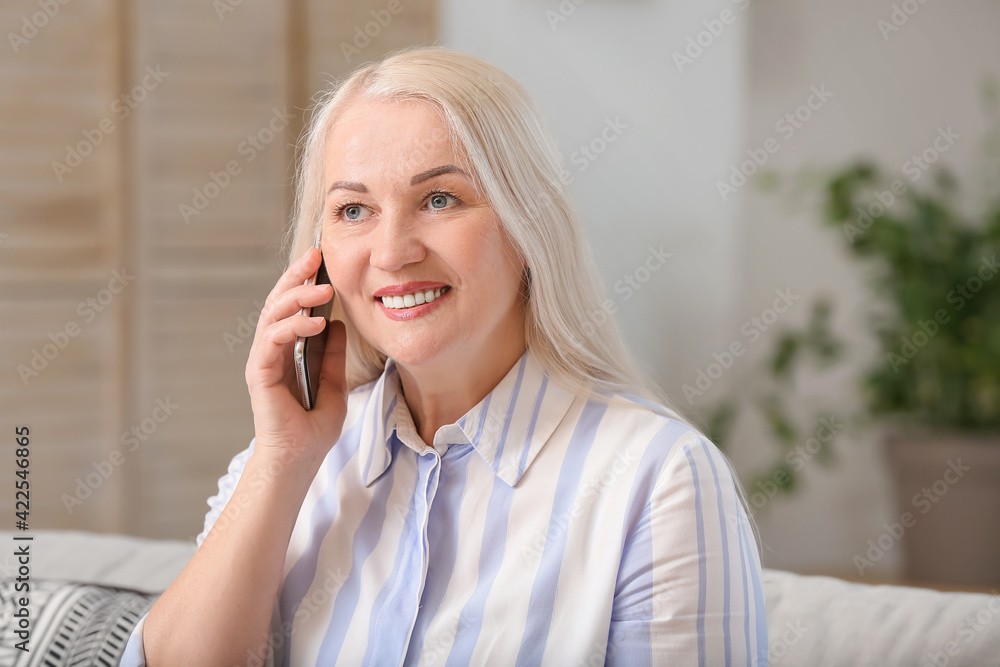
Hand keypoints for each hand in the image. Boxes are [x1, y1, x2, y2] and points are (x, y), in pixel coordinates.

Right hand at [245, 246, 347, 468]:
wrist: (299, 460)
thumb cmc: (314, 427)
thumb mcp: (335, 383)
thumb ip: (332, 354)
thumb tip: (336, 323)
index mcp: (288, 349)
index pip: (292, 306)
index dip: (304, 281)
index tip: (321, 259)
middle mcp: (272, 350)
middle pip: (279, 302)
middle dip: (296, 276)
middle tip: (315, 255)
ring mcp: (263, 360)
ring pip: (273, 315)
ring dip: (298, 297)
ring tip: (323, 288)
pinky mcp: (260, 373)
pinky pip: (273, 340)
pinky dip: (293, 326)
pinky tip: (315, 320)